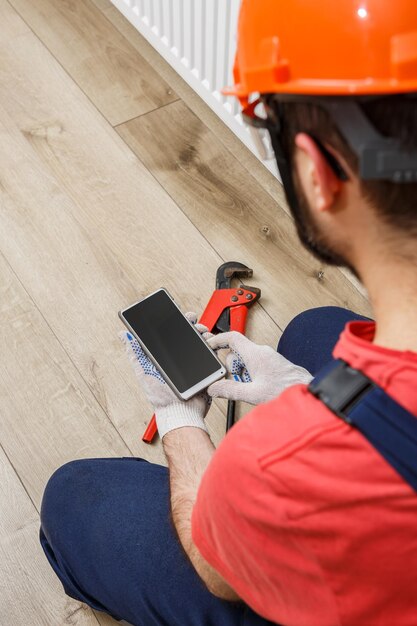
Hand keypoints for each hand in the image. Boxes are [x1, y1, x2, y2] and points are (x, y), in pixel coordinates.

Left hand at [119, 312, 212, 438]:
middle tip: (192, 320)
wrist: (179, 412)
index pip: (173, 333)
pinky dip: (214, 346)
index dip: (177, 321)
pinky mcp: (208, 370)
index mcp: (168, 356)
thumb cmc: (160, 397)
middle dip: (193, 324)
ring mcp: (196, 363)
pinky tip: (210, 343)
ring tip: (201, 333)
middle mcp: (182, 358)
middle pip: (190, 335)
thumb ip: (135, 354)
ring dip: (204, 333)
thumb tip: (124, 335)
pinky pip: (213, 355)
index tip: (179, 314)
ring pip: (203, 342)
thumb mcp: (143, 373)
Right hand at [207, 331, 312, 404]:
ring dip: (244, 374)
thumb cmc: (287, 391)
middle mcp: (263, 352)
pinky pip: (256, 365)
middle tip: (238, 382)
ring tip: (253, 389)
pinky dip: (252, 375)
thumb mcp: (253, 394)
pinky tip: (259, 388)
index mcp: (255, 354)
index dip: (218, 340)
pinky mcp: (275, 364)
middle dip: (233, 368)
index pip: (232, 337)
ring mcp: (269, 357)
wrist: (308, 393)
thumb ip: (230, 390)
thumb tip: (214, 388)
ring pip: (247, 361)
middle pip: (237, 353)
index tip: (209, 346)